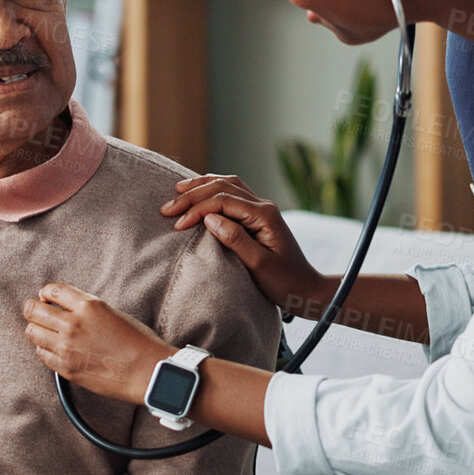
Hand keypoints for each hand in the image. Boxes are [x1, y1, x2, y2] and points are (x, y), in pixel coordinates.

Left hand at [24, 283, 172, 404]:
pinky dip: (45, 350)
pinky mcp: (66, 368)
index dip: (46, 293)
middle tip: (38, 313)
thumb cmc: (137, 342)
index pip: (52, 291)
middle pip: (33, 310)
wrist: (148, 372)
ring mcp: (67, 347)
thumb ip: (86, 308)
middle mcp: (73, 324)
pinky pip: (41, 354)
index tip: (46, 298)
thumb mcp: (111, 313)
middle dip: (33, 309)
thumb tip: (64, 308)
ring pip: (32, 332)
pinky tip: (55, 350)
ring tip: (46, 333)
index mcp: (88, 306)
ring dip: (37, 330)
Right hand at [162, 174, 322, 311]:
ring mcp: (262, 209)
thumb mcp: (258, 265)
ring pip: (228, 185)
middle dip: (193, 195)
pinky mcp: (258, 216)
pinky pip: (232, 194)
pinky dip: (212, 191)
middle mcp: (264, 206)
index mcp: (264, 215)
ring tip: (178, 190)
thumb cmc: (284, 282)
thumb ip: (235, 239)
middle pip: (223, 187)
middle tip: (167, 208)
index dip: (197, 209)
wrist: (306, 289)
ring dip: (202, 186)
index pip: (223, 201)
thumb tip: (209, 218)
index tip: (177, 224)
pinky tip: (199, 194)